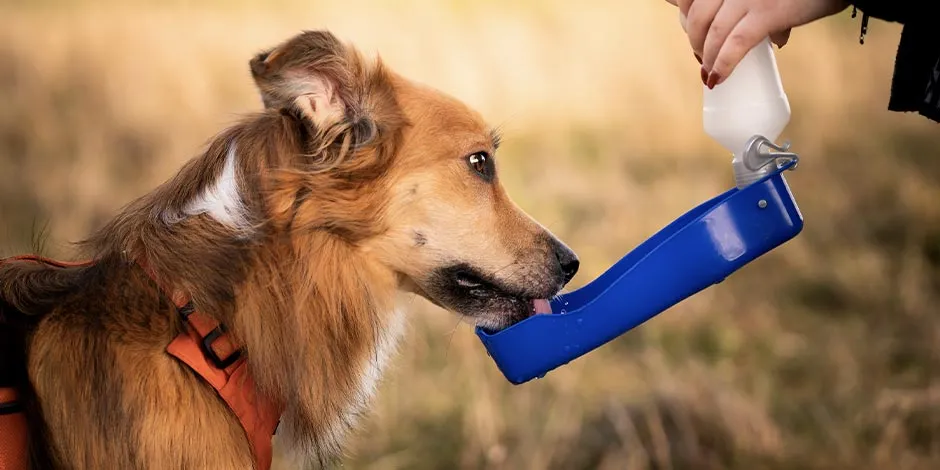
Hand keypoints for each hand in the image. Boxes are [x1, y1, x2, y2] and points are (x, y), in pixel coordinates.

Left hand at [662, 0, 850, 86]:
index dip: (687, 19)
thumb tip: (776, 39)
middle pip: (697, 15)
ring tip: (710, 73)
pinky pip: (735, 44)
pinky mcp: (768, 11)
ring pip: (712, 32)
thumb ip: (766, 6)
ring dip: (707, 57)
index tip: (694, 37)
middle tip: (703, 58)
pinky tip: (717, 78)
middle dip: (696, 41)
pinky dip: (722, 64)